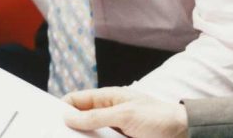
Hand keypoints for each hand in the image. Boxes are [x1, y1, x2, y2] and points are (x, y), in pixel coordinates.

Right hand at [62, 87, 186, 137]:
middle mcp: (108, 114)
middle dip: (68, 128)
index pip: (77, 100)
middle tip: (53, 135)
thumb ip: (96, 116)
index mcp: (108, 98)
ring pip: (90, 137)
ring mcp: (113, 131)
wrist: (184, 135)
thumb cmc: (158, 118)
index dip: (62, 107)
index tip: (48, 119)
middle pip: (80, 121)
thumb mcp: (124, 115)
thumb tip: (68, 117)